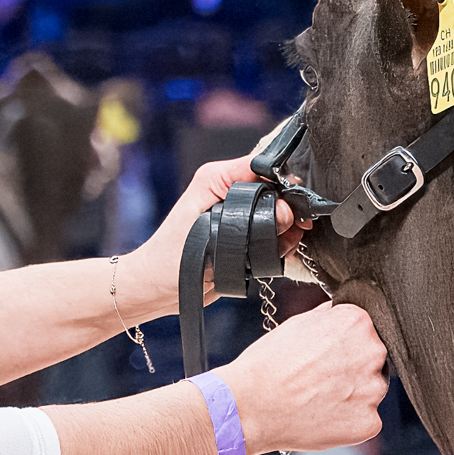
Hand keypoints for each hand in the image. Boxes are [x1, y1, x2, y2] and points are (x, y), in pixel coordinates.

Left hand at [131, 157, 296, 314]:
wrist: (160, 288)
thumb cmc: (171, 258)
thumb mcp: (209, 229)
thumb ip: (251, 218)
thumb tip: (286, 211)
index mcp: (218, 178)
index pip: (262, 166)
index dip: (283, 183)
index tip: (293, 206)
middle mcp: (229, 191)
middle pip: (276, 190)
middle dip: (288, 211)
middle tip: (291, 231)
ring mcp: (238, 214)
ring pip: (280, 214)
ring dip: (286, 231)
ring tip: (282, 247)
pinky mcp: (243, 234)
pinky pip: (273, 233)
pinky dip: (281, 244)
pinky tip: (278, 254)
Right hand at [222, 300, 385, 454]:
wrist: (251, 406)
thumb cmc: (267, 366)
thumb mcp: (297, 323)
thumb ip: (328, 318)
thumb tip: (337, 315)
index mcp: (356, 322)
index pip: (364, 331)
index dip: (343, 344)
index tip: (327, 355)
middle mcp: (372, 352)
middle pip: (371, 360)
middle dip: (351, 368)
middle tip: (320, 378)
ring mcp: (372, 390)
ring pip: (370, 390)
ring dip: (352, 394)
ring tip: (317, 398)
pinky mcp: (368, 421)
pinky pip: (365, 419)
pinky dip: (347, 420)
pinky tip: (322, 415)